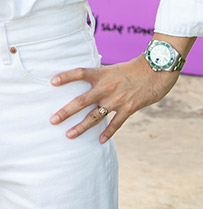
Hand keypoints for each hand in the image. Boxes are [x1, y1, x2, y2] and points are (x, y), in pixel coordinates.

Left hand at [49, 54, 178, 141]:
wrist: (157, 70)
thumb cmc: (134, 68)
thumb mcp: (114, 68)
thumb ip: (101, 76)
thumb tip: (88, 80)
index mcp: (101, 74)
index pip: (79, 73)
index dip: (66, 77)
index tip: (51, 82)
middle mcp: (106, 87)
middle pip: (81, 101)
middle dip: (66, 111)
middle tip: (52, 120)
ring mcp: (117, 99)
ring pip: (95, 116)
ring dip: (81, 127)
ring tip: (69, 135)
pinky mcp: (129, 108)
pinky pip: (116, 124)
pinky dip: (108, 133)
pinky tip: (99, 141)